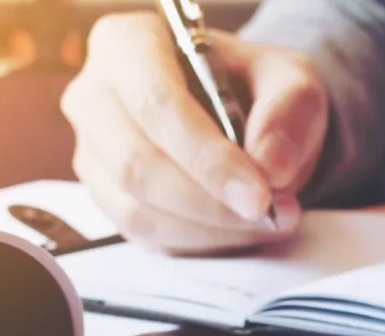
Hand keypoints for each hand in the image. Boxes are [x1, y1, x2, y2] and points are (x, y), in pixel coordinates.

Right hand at [61, 12, 328, 253]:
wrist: (242, 114)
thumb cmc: (255, 87)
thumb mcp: (291, 80)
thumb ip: (289, 112)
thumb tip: (271, 166)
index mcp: (128, 44)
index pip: (156, 105)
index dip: (207, 158)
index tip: (259, 194)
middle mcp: (95, 96)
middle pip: (139, 164)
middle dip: (211, 203)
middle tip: (272, 215)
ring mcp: (94, 152)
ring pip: (139, 209)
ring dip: (211, 229)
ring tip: (267, 222)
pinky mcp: (107, 198)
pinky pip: (145, 235)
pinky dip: (200, 242)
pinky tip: (238, 229)